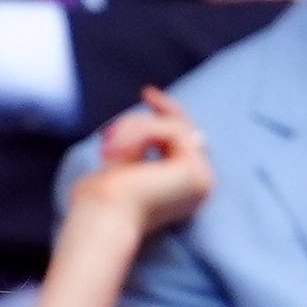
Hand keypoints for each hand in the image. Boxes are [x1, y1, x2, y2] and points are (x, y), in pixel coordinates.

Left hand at [70, 88, 212, 236]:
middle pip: (186, 130)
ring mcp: (202, 180)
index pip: (186, 141)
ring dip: (137, 128)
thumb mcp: (130, 157)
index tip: (148, 94)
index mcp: (184, 186)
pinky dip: (143, 133)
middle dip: (161, 111)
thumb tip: (154, 114)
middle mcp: (199, 185)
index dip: (170, 113)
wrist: (104, 213)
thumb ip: (146, 140)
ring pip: (175, 126)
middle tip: (146, 93)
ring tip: (112, 146)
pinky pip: (172, 131)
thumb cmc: (108, 194)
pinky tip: (122, 151)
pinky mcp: (196, 173)